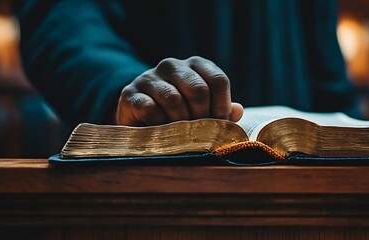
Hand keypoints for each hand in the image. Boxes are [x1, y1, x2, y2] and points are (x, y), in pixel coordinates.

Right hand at [116, 56, 242, 125]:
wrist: (138, 116)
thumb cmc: (179, 112)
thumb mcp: (203, 109)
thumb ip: (221, 110)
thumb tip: (238, 110)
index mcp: (196, 65)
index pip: (218, 79)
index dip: (222, 106)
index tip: (220, 125)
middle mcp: (172, 65)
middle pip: (198, 89)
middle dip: (202, 116)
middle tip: (200, 132)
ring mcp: (149, 77)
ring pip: (174, 99)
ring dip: (180, 123)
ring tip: (181, 133)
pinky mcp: (130, 93)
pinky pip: (150, 109)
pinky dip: (159, 125)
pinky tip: (161, 131)